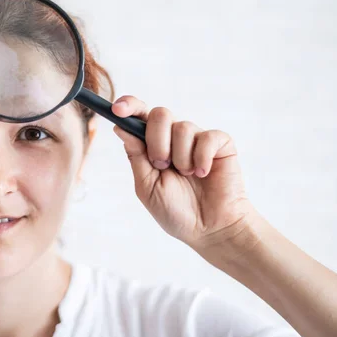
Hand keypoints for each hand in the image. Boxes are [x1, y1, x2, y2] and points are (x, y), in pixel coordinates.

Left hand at [112, 95, 257, 251]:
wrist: (209, 229)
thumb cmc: (176, 210)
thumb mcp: (147, 186)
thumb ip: (136, 156)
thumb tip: (120, 127)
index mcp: (152, 145)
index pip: (139, 116)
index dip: (128, 106)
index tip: (117, 109)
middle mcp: (173, 138)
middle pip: (159, 114)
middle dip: (157, 142)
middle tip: (162, 165)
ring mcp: (197, 139)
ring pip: (182, 127)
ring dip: (180, 158)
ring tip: (187, 176)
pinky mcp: (220, 144)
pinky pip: (207, 137)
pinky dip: (202, 159)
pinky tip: (204, 174)